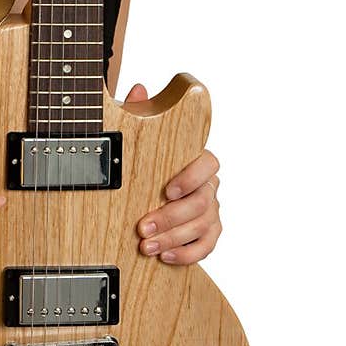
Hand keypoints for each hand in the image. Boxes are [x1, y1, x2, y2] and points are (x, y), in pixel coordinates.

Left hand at [124, 82, 221, 264]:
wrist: (144, 193)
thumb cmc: (143, 161)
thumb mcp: (134, 135)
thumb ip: (138, 114)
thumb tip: (138, 89)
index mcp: (196, 160)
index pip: (209, 164)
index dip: (192, 177)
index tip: (168, 190)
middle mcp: (208, 186)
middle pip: (202, 202)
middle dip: (171, 217)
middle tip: (142, 226)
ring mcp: (211, 211)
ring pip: (202, 226)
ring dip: (173, 238)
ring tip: (146, 245)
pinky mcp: (208, 234)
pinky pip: (207, 247)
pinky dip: (187, 254)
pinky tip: (165, 256)